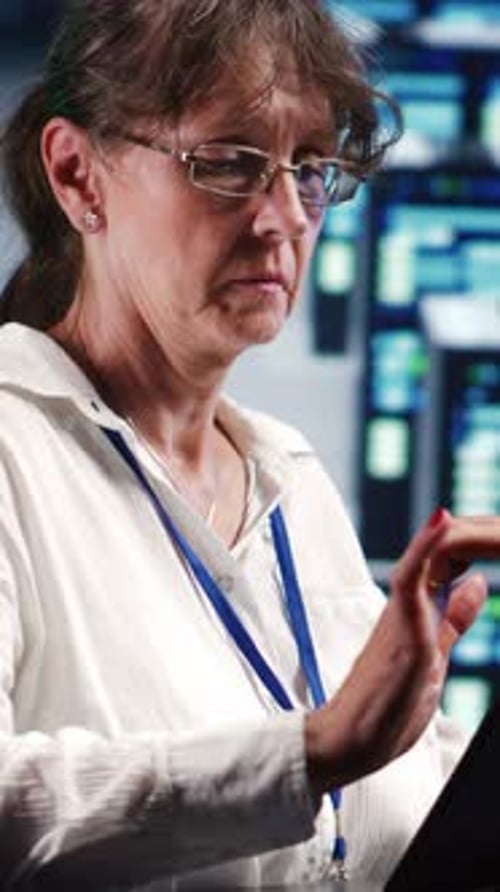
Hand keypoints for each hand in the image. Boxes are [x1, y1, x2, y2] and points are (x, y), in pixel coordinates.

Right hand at [306, 508, 489, 797]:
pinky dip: (425, 547)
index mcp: (419, 608)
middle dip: (477, 529)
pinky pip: (410, 576)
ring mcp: (402, 613)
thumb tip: (475, 585)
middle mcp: (409, 603)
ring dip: (456, 528)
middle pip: (445, 548)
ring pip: (430, 554)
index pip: (452, 557)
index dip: (477, 536)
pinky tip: (443, 523)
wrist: (348, 739)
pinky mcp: (400, 629)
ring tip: (476, 512)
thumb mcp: (435, 654)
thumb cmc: (385, 705)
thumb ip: (453, 617)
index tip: (494, 527)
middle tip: (497, 518)